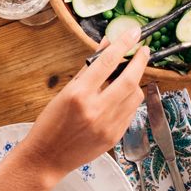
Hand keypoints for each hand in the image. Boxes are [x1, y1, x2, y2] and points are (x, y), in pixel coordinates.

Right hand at [15, 25, 150, 185]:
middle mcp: (95, 110)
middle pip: (129, 80)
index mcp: (79, 94)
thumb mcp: (65, 91)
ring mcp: (108, 126)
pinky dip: (130, 100)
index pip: (107, 62)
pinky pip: (131, 112)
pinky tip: (122, 96)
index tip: (133, 33)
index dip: (123, 44)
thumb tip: (106, 46)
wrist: (47, 157)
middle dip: (140, 62)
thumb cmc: (51, 123)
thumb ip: (88, 68)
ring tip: (129, 76)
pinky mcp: (115, 137)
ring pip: (134, 96)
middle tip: (143, 50)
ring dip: (135, 82)